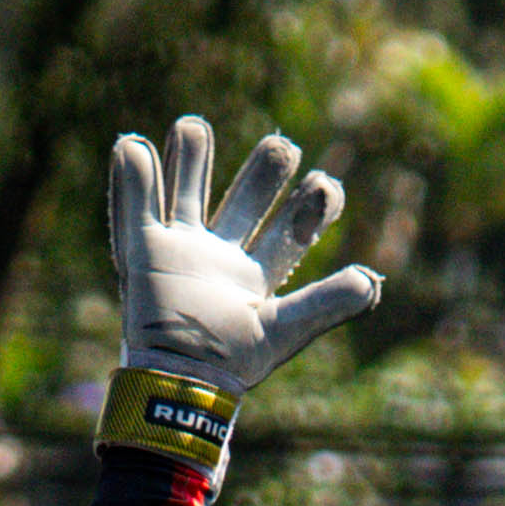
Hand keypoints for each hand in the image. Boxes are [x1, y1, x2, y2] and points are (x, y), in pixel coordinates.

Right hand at [103, 119, 381, 448]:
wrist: (180, 380)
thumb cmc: (234, 361)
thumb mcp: (285, 331)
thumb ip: (326, 304)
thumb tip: (372, 281)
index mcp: (257, 277)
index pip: (289, 231)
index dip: (310, 207)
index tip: (326, 184)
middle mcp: (219, 259)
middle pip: (243, 203)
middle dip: (263, 173)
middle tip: (283, 144)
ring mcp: (180, 253)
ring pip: (186, 195)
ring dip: (189, 160)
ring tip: (192, 124)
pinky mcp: (144, 253)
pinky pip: (136, 209)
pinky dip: (132, 179)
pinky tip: (132, 144)